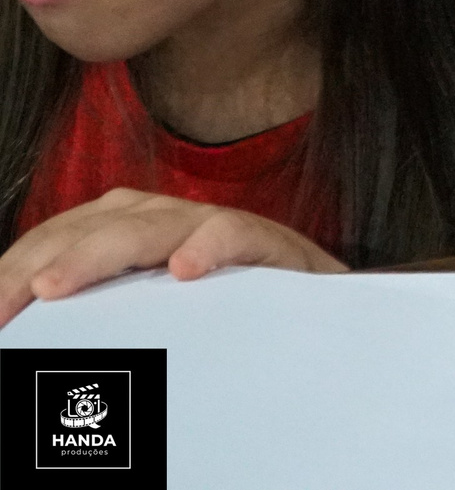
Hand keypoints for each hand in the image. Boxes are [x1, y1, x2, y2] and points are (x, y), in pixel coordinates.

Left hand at [0, 188, 346, 323]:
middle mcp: (167, 219)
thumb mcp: (149, 320)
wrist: (324, 315)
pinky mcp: (269, 243)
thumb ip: (101, 320)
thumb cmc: (226, 323)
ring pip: (152, 224)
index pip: (58, 237)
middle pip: (93, 226)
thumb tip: (31, 333)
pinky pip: (236, 233)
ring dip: (100, 252)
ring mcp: (215, 227)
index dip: (17, 269)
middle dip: (41, 262)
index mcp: (129, 230)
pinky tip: (185, 271)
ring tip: (55, 288)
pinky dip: (210, 245)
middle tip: (6, 304)